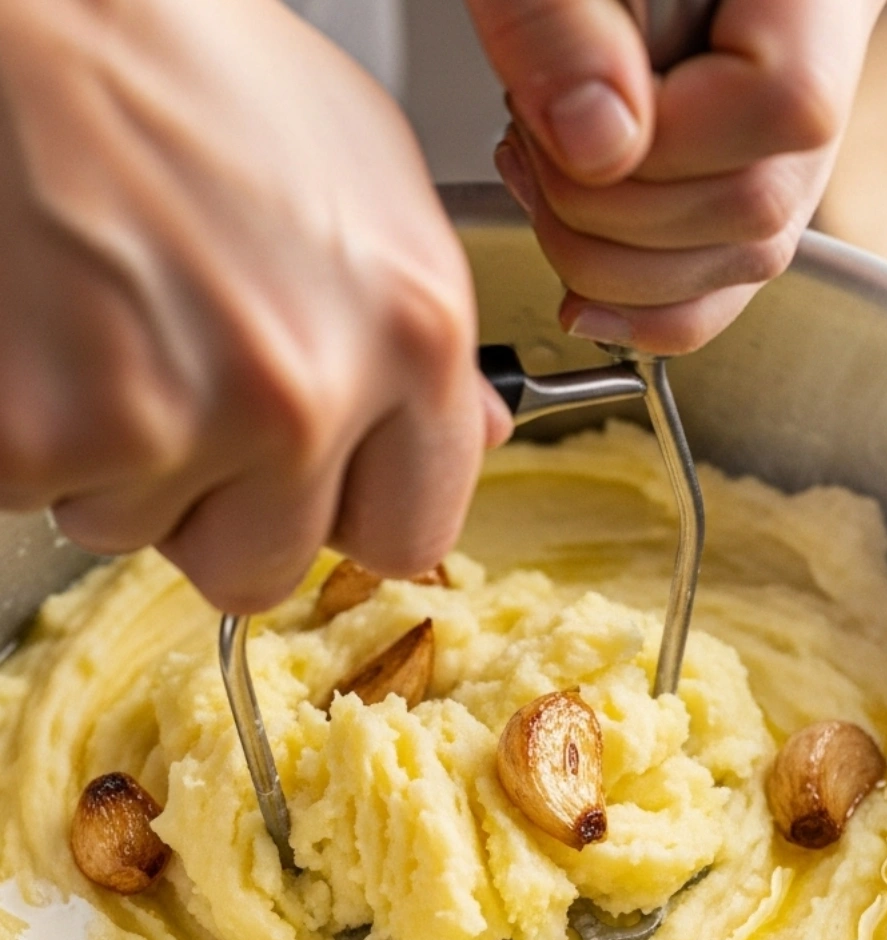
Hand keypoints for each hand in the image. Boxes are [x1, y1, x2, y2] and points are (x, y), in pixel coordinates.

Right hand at [0, 0, 510, 611]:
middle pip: (268, 566)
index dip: (346, 509)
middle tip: (182, 383)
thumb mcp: (367, 184)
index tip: (311, 474)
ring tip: (109, 325)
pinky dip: (35, 440)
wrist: (26, 9)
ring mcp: (169, 420)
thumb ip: (425, 344)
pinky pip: (44, 498)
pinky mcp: (38, 435)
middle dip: (221, 506)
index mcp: (410, 332)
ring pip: (144, 536)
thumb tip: (473, 438)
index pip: (407, 537)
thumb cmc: (189, 70)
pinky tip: (47, 334)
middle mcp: (303, 390)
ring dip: (122, 466)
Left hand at [466, 0, 885, 352]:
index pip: (780, 107)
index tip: (554, 119)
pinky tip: (579, 297)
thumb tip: (599, 148)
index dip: (652, 147)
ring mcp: (791, 145)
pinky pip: (725, 290)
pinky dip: (644, 312)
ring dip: (607, 259)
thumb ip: (565, 23)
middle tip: (528, 145)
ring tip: (541, 176)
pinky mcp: (743, 191)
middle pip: (757, 210)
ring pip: (740, 266)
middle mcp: (820, 71)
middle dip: (605, 211)